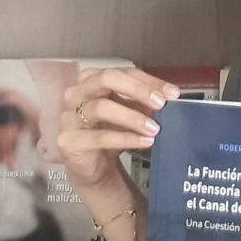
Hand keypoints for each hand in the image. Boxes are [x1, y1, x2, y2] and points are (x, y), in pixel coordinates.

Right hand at [57, 67, 179, 190]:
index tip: (172, 93)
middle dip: (138, 90)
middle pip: (106, 79)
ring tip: (154, 129)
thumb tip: (168, 96)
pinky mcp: (68, 141)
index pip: (123, 72)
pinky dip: (125, 138)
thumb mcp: (130, 114)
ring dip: (132, 117)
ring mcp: (68, 116)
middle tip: (161, 104)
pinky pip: (99, 137)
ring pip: (101, 107)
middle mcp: (76, 93)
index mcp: (91, 80)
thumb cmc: (109, 134)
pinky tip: (144, 142)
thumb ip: (144, 104)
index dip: (149, 81)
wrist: (94, 168)